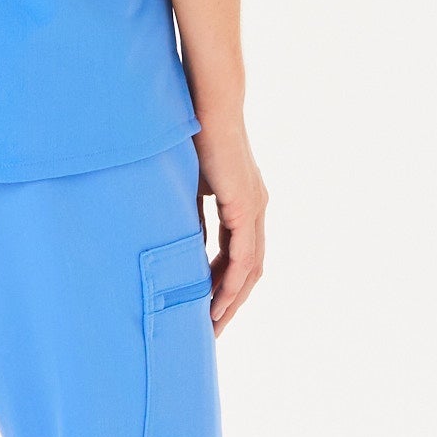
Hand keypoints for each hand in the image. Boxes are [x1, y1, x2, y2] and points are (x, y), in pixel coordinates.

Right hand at [194, 115, 266, 335]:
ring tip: (210, 325)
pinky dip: (230, 283)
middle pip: (249, 271)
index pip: (237, 255)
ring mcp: (255, 209)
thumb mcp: (190, 183)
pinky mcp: (246, 208)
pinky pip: (242, 258)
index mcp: (244, 202)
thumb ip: (191, 212)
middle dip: (229, 303)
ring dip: (231, 301)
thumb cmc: (194, 134)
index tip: (204, 306)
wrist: (208, 105)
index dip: (222, 283)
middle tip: (209, 331)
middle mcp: (256, 210)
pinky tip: (215, 301)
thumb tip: (180, 241)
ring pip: (249, 270)